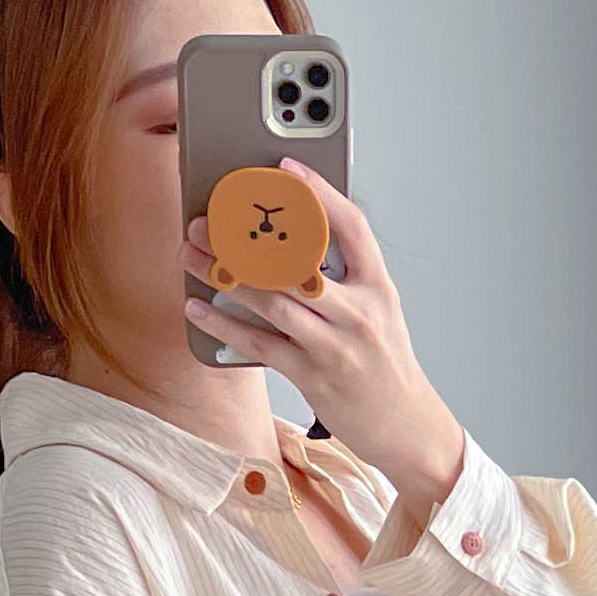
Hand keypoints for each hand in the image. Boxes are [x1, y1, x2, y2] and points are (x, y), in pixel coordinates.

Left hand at [186, 166, 466, 524]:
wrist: (406, 426)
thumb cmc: (383, 364)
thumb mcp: (377, 312)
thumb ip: (341, 278)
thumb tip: (283, 244)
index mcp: (378, 287)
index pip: (351, 226)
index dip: (318, 192)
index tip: (285, 169)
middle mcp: (359, 312)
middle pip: (296, 262)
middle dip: (244, 237)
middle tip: (205, 220)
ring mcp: (336, 345)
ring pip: (272, 300)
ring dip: (225, 276)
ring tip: (191, 256)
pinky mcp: (314, 376)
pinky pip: (260, 344)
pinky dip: (223, 325)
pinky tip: (198, 308)